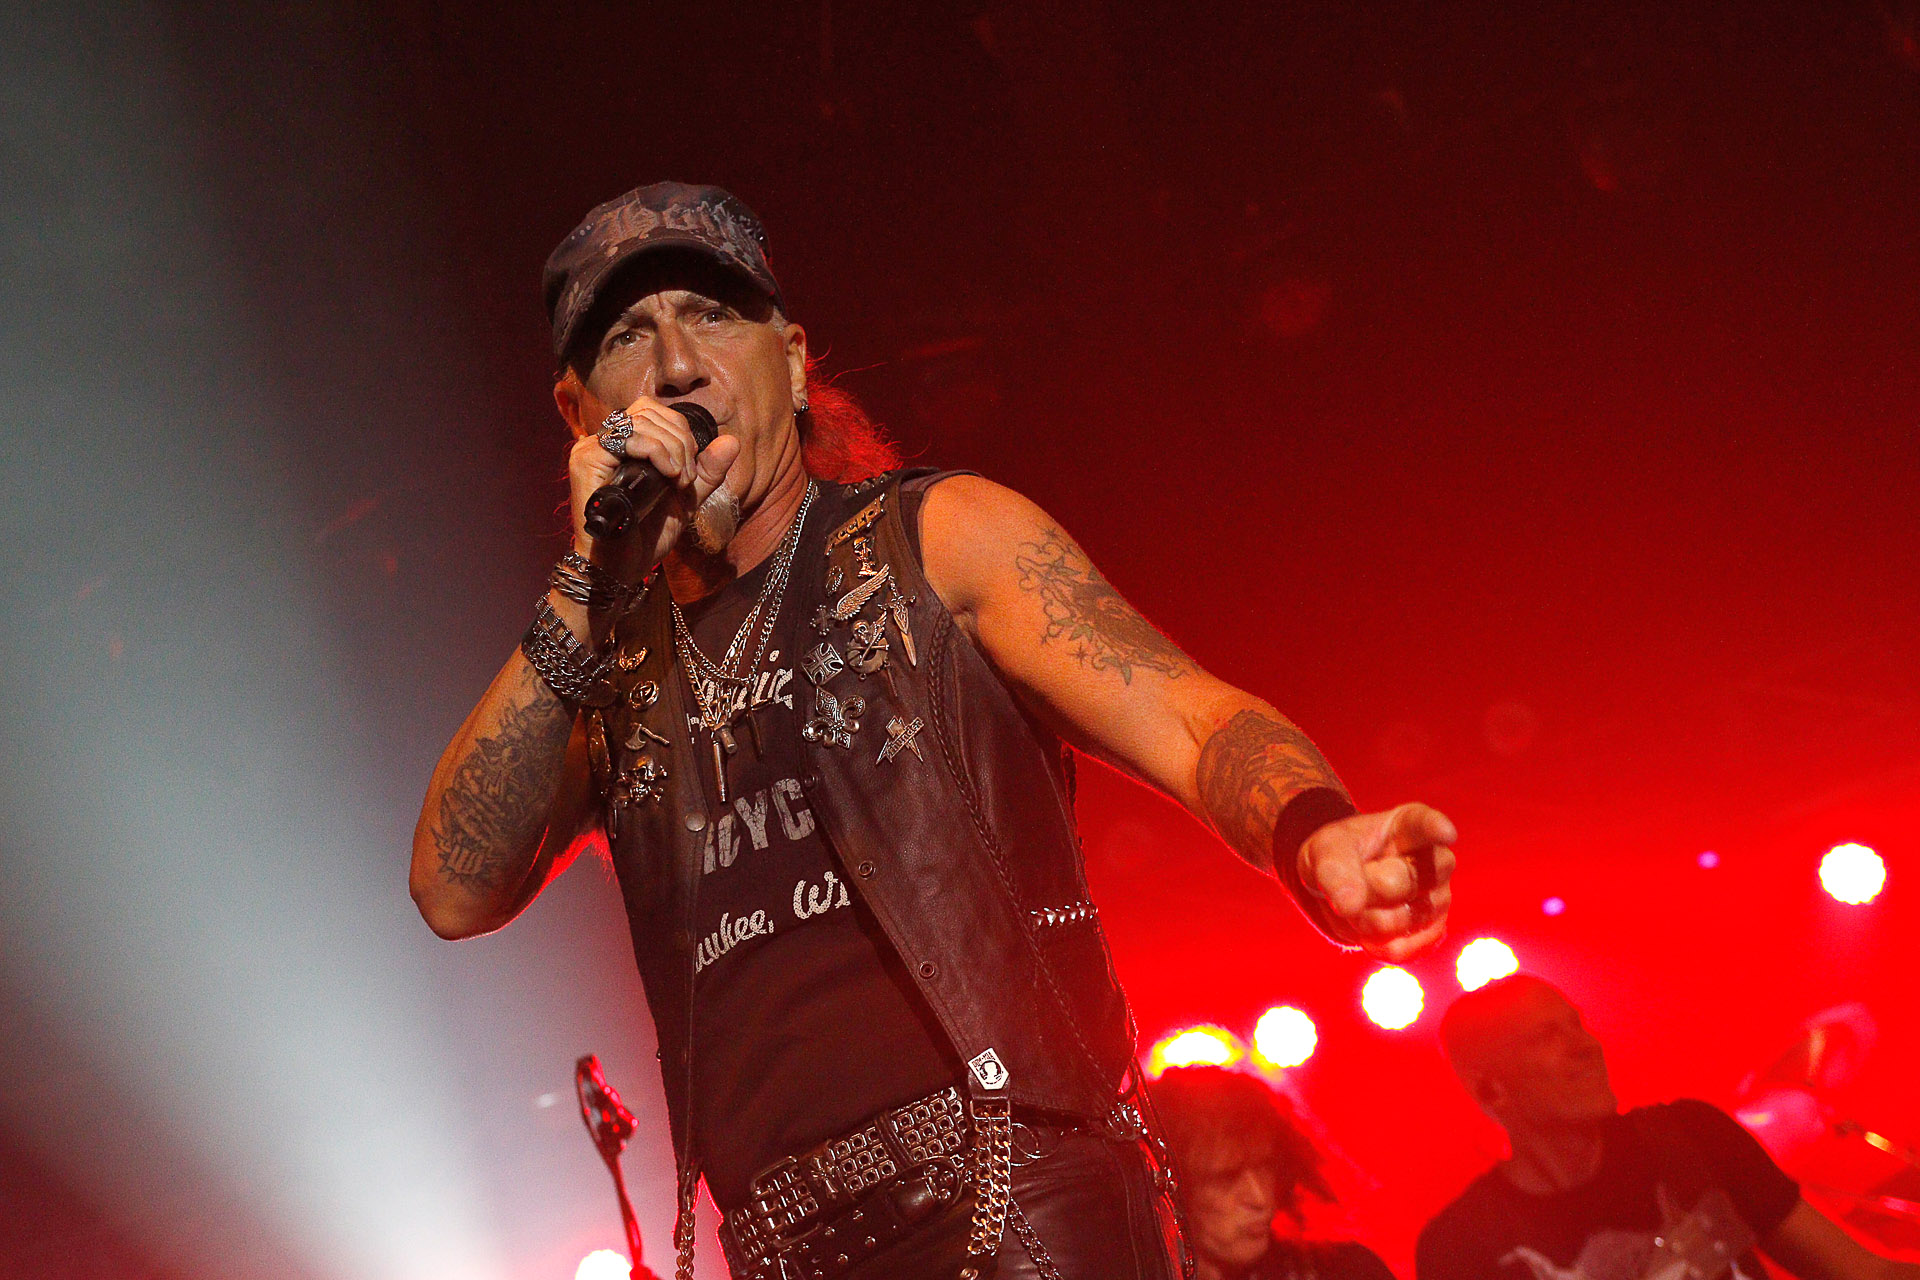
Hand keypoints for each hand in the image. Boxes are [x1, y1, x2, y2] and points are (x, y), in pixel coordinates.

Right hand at [567, 396, 742, 580]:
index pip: (652, 411)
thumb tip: (732, 441)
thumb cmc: (647, 536)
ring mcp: (591, 449)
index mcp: (623, 445)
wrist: (623, 567)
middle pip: (647, 410)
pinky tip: (668, 475)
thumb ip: (708, 471)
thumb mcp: (687, 500)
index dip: (680, 430)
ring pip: (639, 421)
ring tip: (678, 480)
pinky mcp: (585, 460)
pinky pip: (625, 438)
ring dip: (671, 447)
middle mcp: (604, 443)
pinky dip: (654, 451)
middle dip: (680, 439)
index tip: (690, 469)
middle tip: (687, 476)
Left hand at [1299, 803, 1455, 960]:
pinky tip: (1368, 930)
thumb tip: (1351, 906)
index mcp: (1410, 826)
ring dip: (1364, 920)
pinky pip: (1404, 950)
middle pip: (1398, 883)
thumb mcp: (1325, 853)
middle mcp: (1436, 861)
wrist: (1343, 886)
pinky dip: (1376, 945)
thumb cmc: (1339, 857)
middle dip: (1363, 889)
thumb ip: (1335, 873)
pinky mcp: (1433, 931)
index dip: (1436, 828)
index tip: (1445, 832)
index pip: (1426, 824)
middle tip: (1354, 879)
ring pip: (1399, 921)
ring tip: (1361, 901)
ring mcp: (1439, 898)